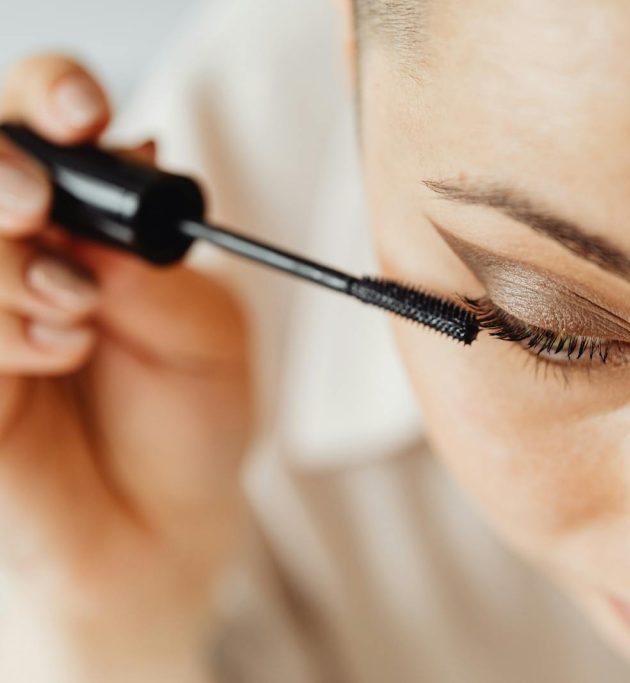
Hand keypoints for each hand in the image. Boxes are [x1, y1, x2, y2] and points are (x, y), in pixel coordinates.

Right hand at [0, 54, 251, 679]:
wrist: (162, 523)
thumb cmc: (189, 419)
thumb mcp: (208, 330)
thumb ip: (157, 269)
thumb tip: (104, 202)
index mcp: (78, 217)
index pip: (37, 115)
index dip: (51, 94)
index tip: (87, 118)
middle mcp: (10, 250)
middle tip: (38, 208)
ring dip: (6, 263)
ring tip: (79, 316)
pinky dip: (0, 329)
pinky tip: (57, 353)